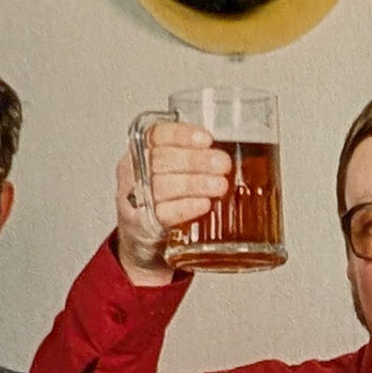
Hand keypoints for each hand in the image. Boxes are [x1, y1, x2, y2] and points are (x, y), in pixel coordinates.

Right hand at [116, 120, 229, 284]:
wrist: (144, 239)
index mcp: (142, 149)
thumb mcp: (174, 170)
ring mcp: (134, 198)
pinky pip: (162, 213)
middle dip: (196, 161)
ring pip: (163, 186)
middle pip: (162, 160)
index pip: (156, 134)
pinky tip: (203, 205)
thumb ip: (195, 157)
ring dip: (195, 184)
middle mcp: (134, 170)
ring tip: (220, 186)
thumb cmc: (165, 198)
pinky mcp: (140, 223)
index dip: (181, 134)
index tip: (207, 138)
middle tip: (224, 164)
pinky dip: (185, 208)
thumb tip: (238, 150)